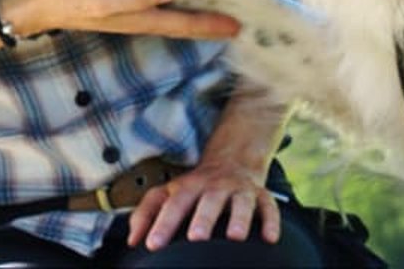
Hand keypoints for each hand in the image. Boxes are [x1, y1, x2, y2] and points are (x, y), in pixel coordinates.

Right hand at [3, 0, 241, 40]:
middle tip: (236, 24)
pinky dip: (169, 3)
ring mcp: (124, 12)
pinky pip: (152, 5)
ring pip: (168, 17)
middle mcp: (135, 18)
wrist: (31, 2)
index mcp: (135, 18)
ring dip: (191, 17)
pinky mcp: (115, 1)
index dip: (209, 25)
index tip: (238, 27)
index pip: (181, 23)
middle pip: (179, 24)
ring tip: (213, 14)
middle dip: (207, 25)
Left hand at [127, 156, 280, 250]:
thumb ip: (146, 213)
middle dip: (203, 219)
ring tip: (235, 236)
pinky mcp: (261, 196)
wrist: (233, 159)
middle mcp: (215, 187)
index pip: (173, 204)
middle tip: (196, 237)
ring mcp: (239, 190)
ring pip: (241, 203)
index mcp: (189, 187)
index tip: (153, 244)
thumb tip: (133, 240)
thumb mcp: (169, 192)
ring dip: (239, 218)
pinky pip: (269, 207)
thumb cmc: (196, 186)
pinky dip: (271, 222)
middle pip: (208, 201)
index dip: (162, 223)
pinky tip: (270, 238)